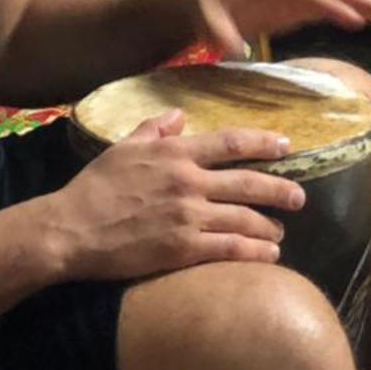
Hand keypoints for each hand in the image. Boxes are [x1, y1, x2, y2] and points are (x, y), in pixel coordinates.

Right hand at [39, 109, 306, 278]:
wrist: (71, 230)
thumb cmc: (94, 187)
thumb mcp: (122, 147)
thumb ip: (154, 128)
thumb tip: (179, 114)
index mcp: (175, 153)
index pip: (230, 143)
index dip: (262, 142)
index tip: (286, 145)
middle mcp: (188, 181)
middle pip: (247, 182)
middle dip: (279, 189)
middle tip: (299, 196)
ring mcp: (188, 216)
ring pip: (244, 218)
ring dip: (268, 225)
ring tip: (280, 232)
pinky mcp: (183, 248)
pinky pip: (229, 248)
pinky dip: (254, 251)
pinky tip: (268, 255)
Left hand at [187, 0, 370, 52]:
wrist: (206, 2)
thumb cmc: (207, 11)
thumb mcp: (207, 21)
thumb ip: (219, 33)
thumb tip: (233, 49)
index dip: (330, 6)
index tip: (353, 21)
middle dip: (361, 1)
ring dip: (365, 4)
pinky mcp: (300, 3)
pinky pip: (332, 4)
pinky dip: (353, 11)